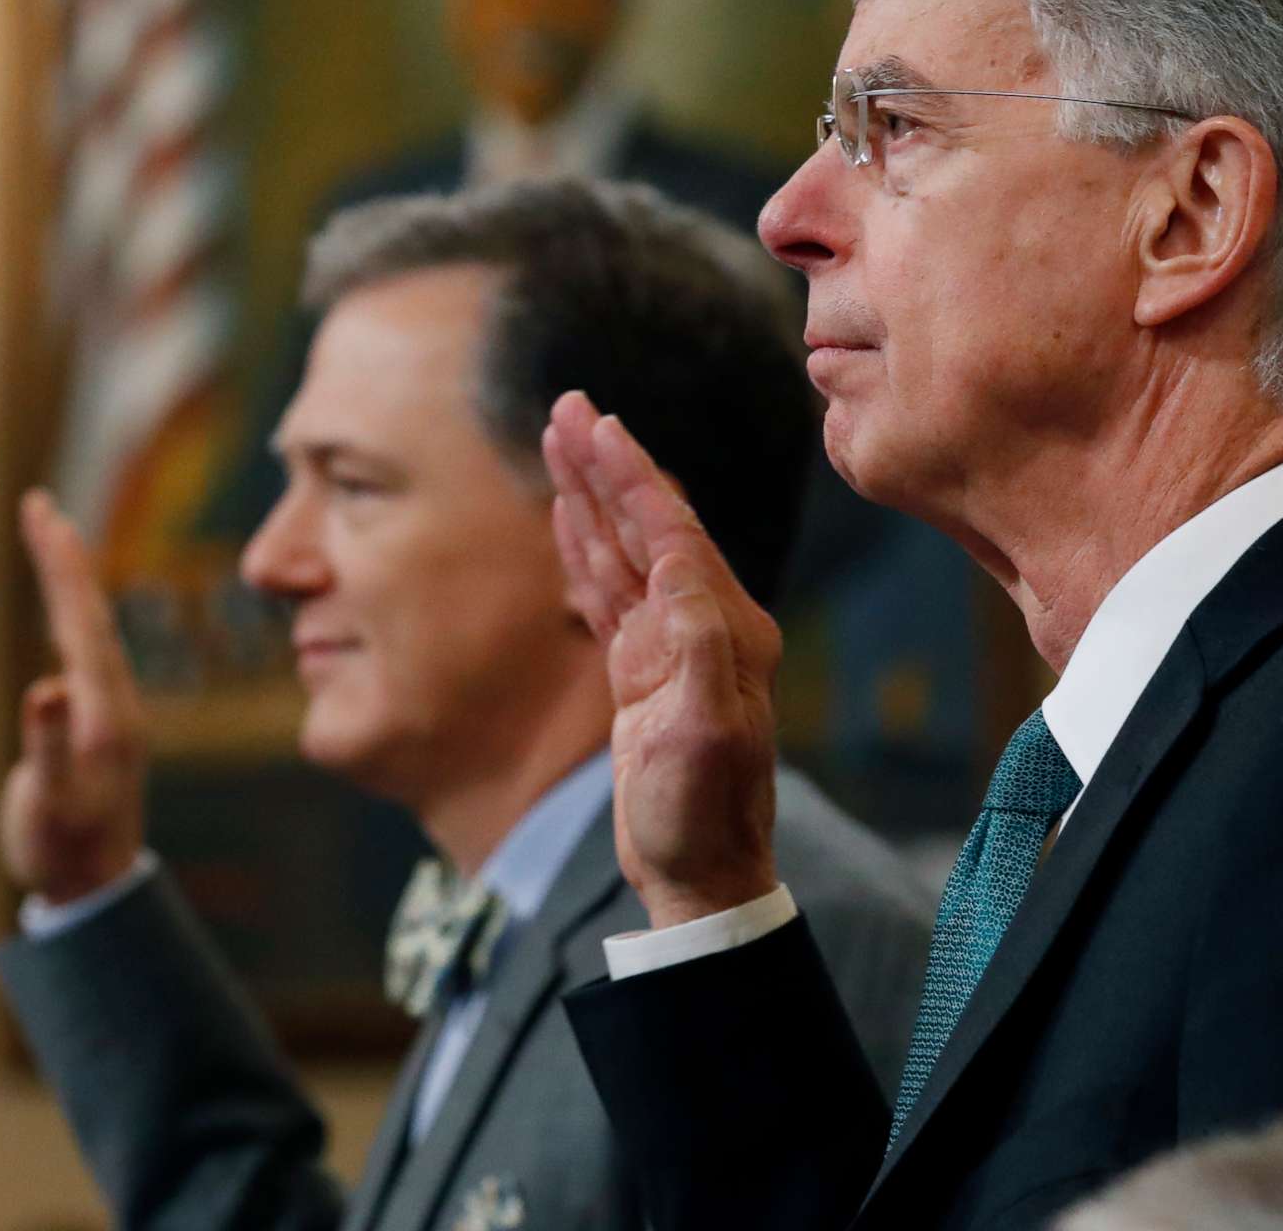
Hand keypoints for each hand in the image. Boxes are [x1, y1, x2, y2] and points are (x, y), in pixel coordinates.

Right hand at [0, 489, 149, 903]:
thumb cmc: (66, 849)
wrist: (98, 887)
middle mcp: (112, 701)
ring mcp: (106, 711)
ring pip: (89, 628)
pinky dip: (69, 615)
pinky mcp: (95, 723)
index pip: (80, 619)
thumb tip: (45, 688)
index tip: (43, 512)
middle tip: (38, 504)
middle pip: (87, 612)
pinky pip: (83, 651)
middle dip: (62, 557)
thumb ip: (50, 749)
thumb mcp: (53, 804)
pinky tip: (64, 608)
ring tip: (51, 537)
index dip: (60, 565)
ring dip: (68, 580)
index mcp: (103, 711)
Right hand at [543, 391, 783, 927]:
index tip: (595, 423)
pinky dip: (582, 549)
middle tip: (567, 406)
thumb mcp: (706, 733)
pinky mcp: (640, 672)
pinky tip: (565, 517)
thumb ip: (697, 644)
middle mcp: (701, 624)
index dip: (630, 476)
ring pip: (620, 550)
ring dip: (589, 495)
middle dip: (604, 465)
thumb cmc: (704, 813)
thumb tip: (675, 564)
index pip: (670, 530)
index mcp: (723, 627)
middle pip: (644, 524)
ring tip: (559, 439)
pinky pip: (606, 593)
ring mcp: (669, 646)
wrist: (699, 876)